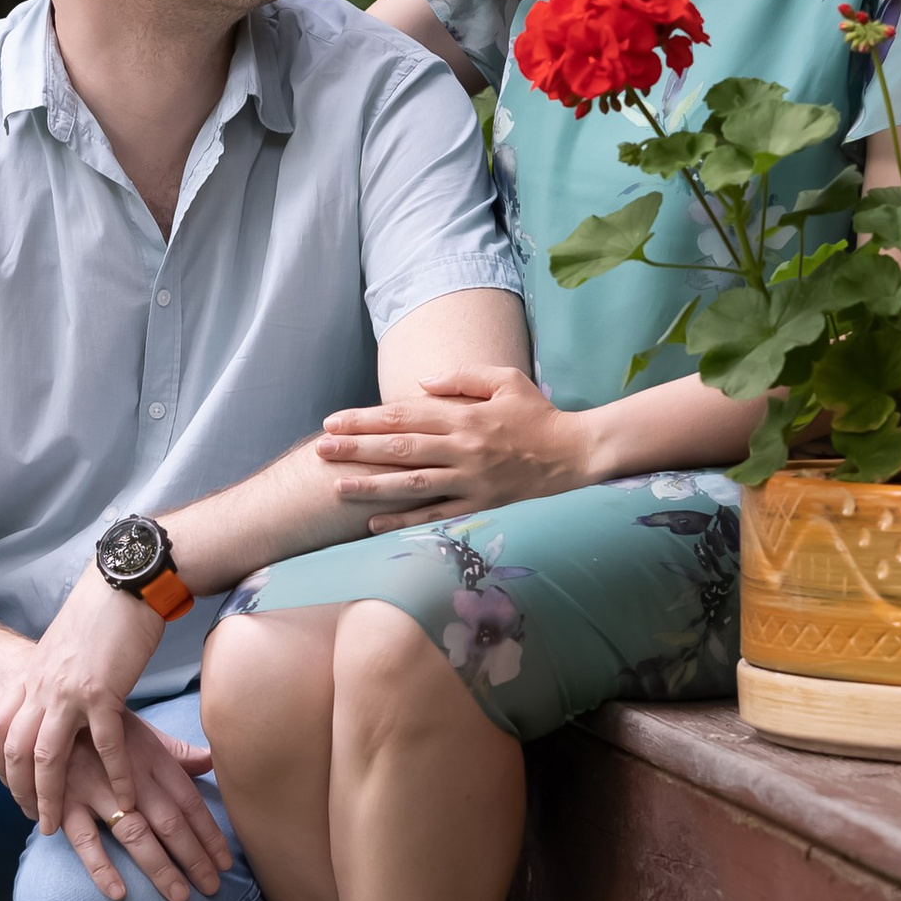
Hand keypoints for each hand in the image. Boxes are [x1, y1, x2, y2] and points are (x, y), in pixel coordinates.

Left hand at [0, 563, 191, 837]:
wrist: (124, 582)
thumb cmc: (102, 611)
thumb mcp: (65, 646)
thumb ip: (56, 673)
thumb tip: (58, 690)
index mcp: (33, 673)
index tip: (7, 786)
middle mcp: (42, 685)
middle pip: (16, 750)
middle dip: (19, 790)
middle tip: (31, 818)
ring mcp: (69, 691)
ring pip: (47, 756)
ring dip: (50, 795)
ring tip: (56, 824)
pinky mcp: (102, 692)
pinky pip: (104, 746)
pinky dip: (115, 776)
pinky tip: (123, 800)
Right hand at [49, 713, 230, 900]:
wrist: (49, 708)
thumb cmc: (101, 727)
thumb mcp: (141, 731)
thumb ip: (175, 751)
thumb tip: (211, 760)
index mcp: (151, 757)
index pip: (188, 800)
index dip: (209, 833)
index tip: (226, 861)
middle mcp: (129, 775)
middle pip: (169, 820)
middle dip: (194, 856)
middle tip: (213, 887)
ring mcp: (95, 788)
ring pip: (134, 833)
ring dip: (159, 866)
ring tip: (180, 895)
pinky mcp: (64, 800)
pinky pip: (84, 839)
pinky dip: (100, 866)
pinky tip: (118, 891)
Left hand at [314, 367, 590, 528]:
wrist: (579, 454)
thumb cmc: (540, 415)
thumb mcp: (506, 380)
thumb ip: (463, 378)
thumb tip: (422, 382)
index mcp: (465, 416)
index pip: (404, 415)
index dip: (365, 419)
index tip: (333, 421)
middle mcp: (463, 448)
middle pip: (400, 447)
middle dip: (357, 449)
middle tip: (321, 450)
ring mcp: (471, 480)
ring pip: (412, 483)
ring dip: (372, 486)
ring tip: (337, 486)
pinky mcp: (481, 505)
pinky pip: (436, 514)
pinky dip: (404, 520)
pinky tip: (374, 523)